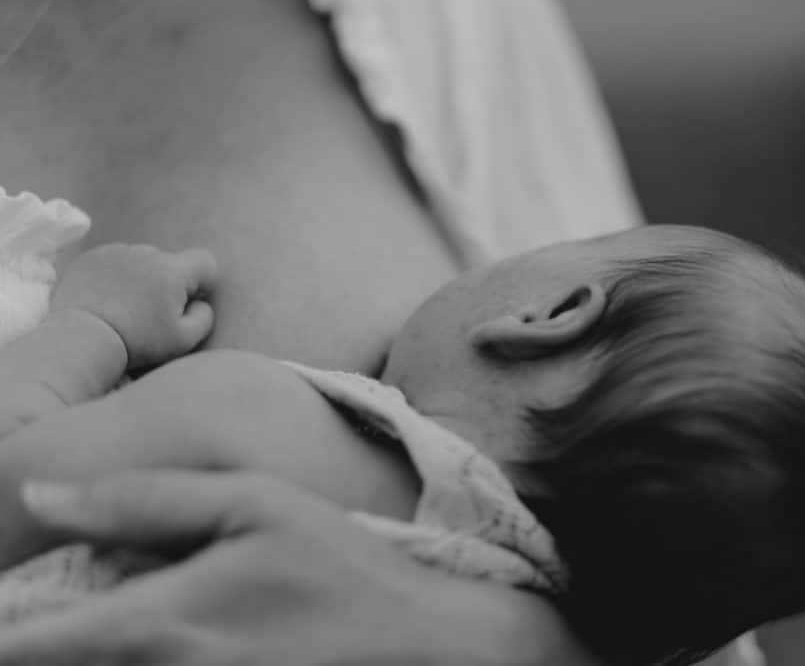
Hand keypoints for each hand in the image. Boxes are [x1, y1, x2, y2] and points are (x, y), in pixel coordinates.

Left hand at [0, 470, 521, 665]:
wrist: (420, 645)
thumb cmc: (341, 566)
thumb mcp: (255, 502)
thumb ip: (144, 499)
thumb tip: (41, 498)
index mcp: (157, 624)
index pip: (24, 642)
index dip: (4, 622)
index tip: (12, 597)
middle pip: (62, 659)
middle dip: (57, 627)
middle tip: (131, 579)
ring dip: (107, 636)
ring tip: (186, 600)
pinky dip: (148, 650)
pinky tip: (204, 624)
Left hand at [52, 244, 217, 370]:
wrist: (80, 338)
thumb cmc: (136, 342)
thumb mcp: (183, 340)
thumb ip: (204, 317)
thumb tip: (201, 303)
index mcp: (172, 270)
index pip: (204, 262)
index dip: (203, 282)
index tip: (188, 303)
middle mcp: (146, 252)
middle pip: (170, 262)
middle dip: (168, 283)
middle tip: (151, 313)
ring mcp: (116, 251)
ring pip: (142, 261)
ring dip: (141, 278)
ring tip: (125, 307)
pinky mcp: (92, 256)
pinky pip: (115, 261)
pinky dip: (116, 276)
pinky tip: (106, 299)